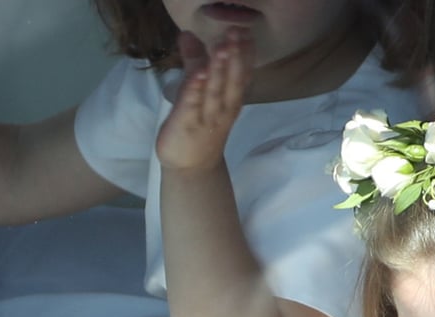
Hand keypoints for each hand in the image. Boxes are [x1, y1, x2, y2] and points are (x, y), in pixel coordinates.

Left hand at [156, 28, 253, 170]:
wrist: (192, 168)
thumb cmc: (197, 128)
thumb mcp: (198, 93)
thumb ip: (194, 63)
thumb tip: (189, 34)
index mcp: (229, 100)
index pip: (241, 74)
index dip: (245, 54)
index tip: (248, 32)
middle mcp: (223, 108)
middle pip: (231, 80)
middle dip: (234, 56)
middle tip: (237, 31)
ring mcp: (206, 117)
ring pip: (215, 91)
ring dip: (220, 70)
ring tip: (222, 48)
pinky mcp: (186, 123)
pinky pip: (193, 105)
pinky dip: (197, 90)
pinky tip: (199, 75)